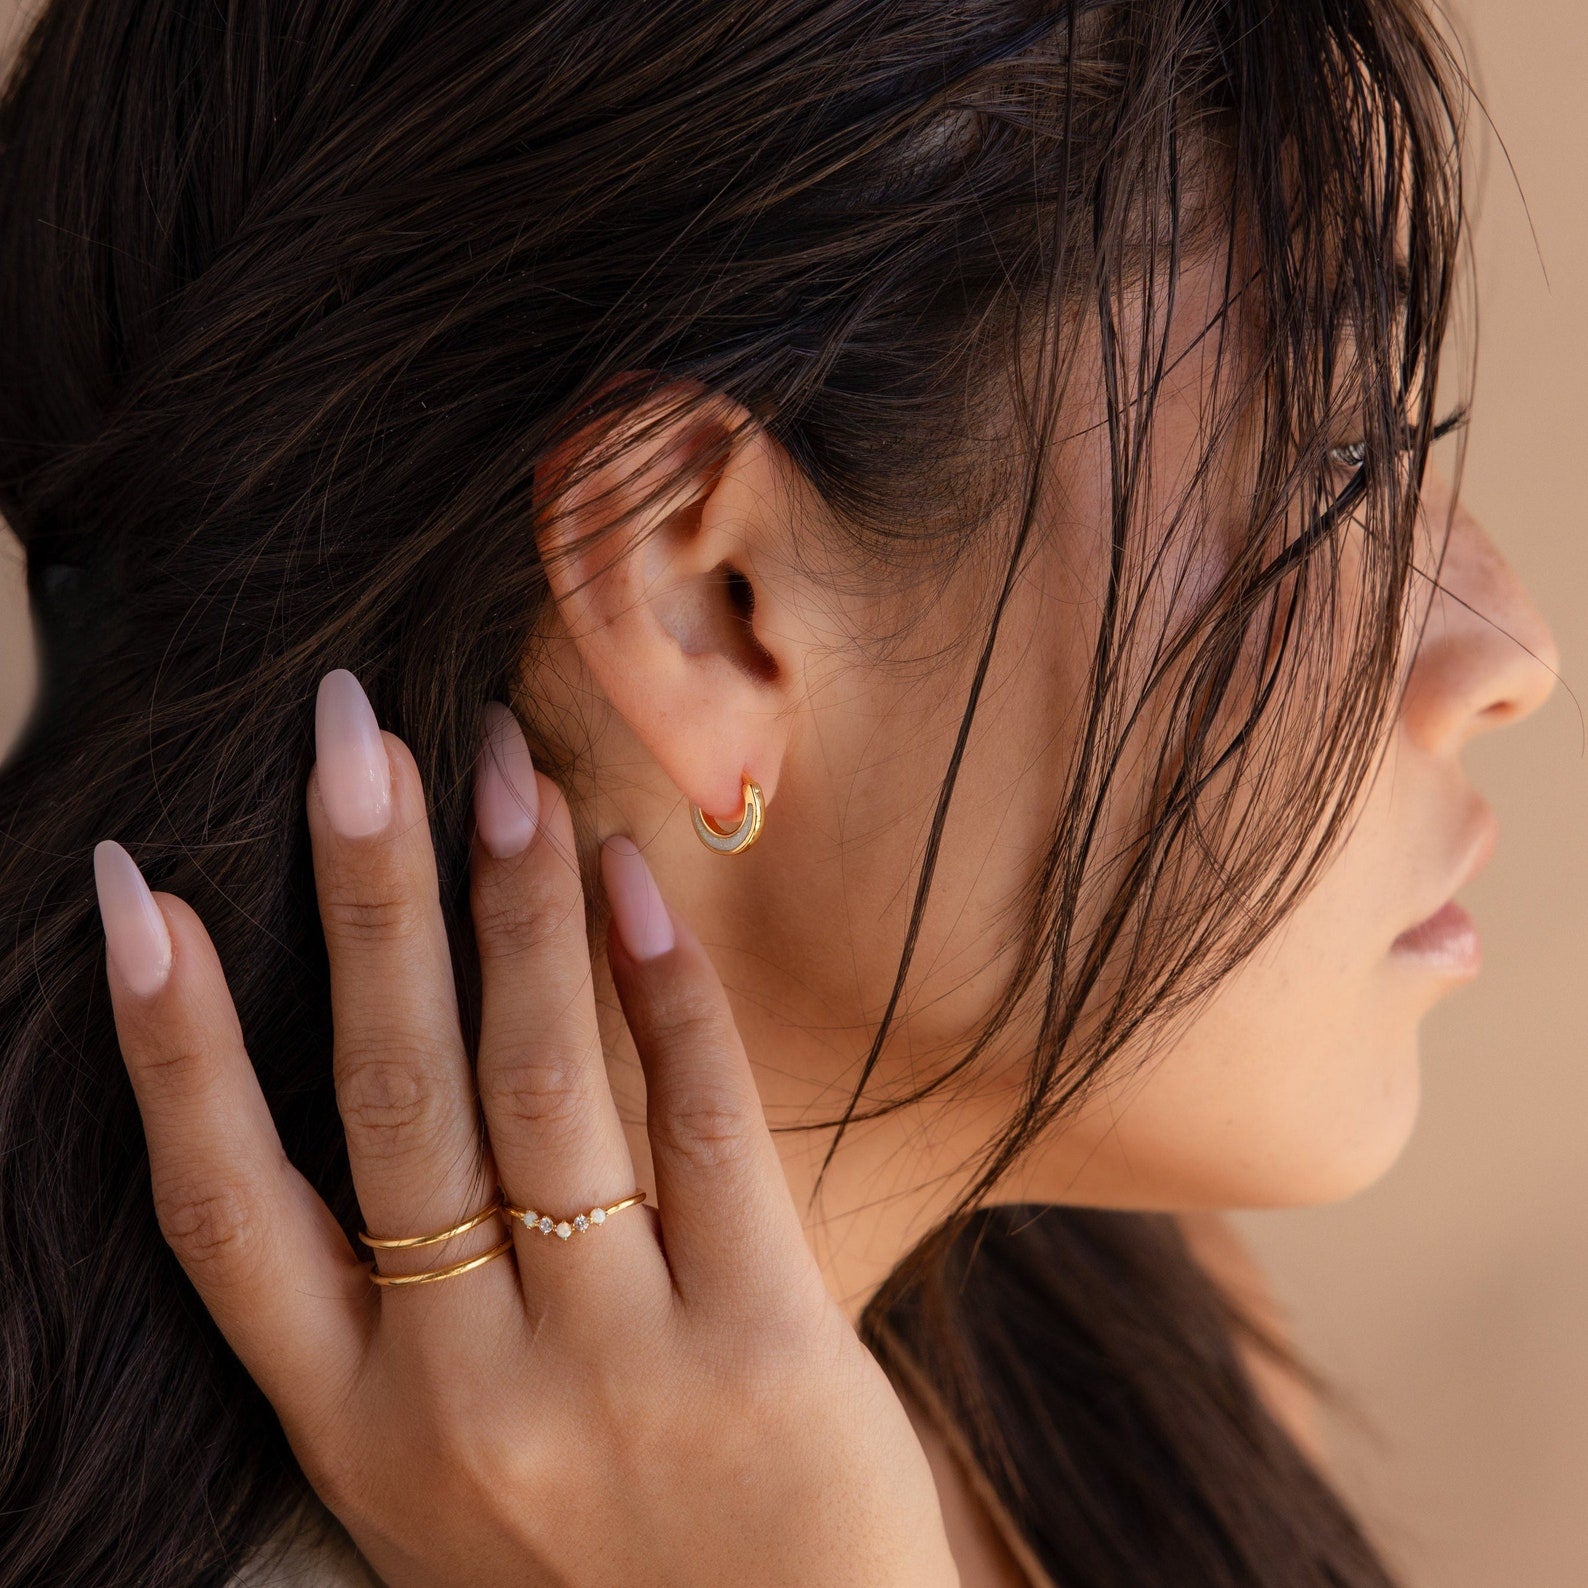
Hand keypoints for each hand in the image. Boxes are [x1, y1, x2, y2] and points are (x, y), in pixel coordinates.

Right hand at [90, 669, 959, 1587]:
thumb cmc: (598, 1559)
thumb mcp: (445, 1469)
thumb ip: (405, 1307)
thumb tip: (393, 1058)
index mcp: (357, 1425)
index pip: (223, 1210)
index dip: (170, 1045)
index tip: (139, 892)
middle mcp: (463, 1392)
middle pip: (388, 1099)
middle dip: (362, 900)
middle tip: (347, 733)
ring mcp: (614, 1369)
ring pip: (540, 1084)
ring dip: (513, 904)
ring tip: (500, 765)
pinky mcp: (760, 1347)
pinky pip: (700, 1124)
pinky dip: (659, 988)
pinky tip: (633, 875)